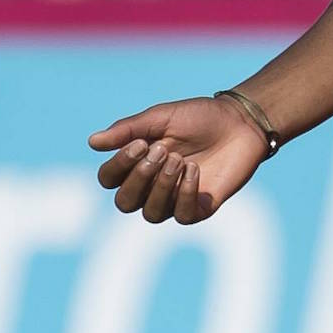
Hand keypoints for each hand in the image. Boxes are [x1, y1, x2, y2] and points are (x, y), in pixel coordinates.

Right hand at [89, 96, 270, 224]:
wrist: (240, 121)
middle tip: (161, 151)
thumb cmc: (199, 117)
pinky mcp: (199, 208)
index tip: (141, 143)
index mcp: (137, 163)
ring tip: (180, 159)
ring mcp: (175, 199)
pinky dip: (185, 193)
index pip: (109, 179)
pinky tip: (195, 171)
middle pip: (124, 202)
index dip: (119, 165)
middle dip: (139, 178)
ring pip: (150, 213)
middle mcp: (151, 186)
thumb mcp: (162, 117)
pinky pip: (182, 215)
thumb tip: (92, 142)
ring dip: (162, 186)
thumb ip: (128, 130)